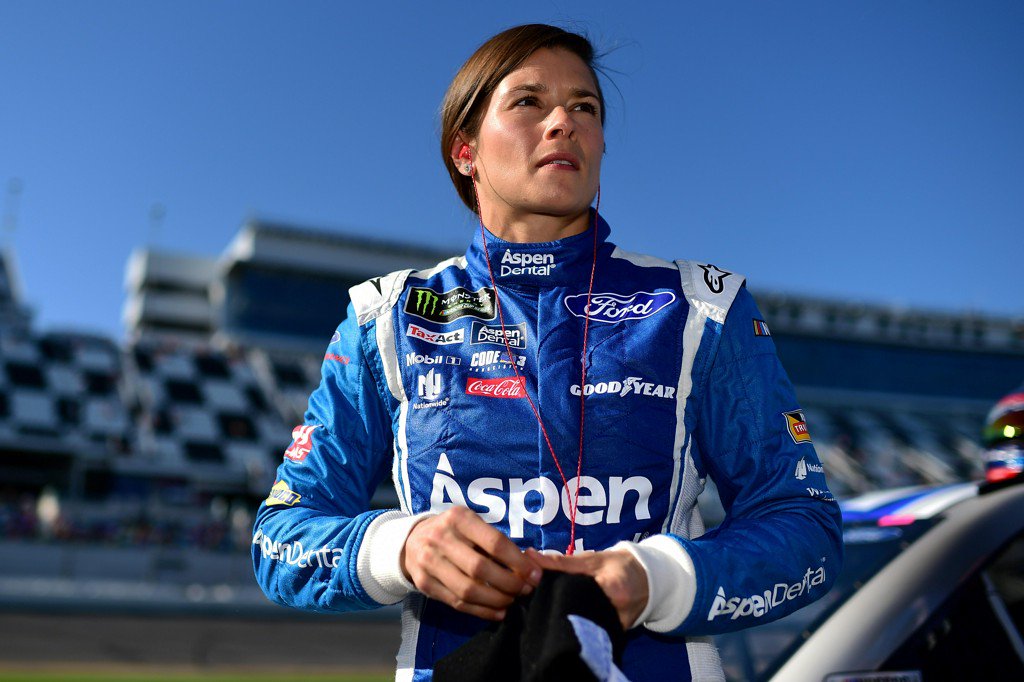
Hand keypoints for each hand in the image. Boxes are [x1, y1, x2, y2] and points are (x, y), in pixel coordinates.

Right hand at [401, 505, 541, 620]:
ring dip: (496, 600)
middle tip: (524, 590)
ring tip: (511, 600)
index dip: (518, 562)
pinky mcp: (425, 584)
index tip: (534, 574)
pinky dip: (481, 611)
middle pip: (481, 569)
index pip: (494, 543)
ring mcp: (430, 562)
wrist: (411, 540)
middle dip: (509, 583)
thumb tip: (528, 566)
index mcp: (458, 518)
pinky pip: (457, 603)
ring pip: (468, 590)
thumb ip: (494, 541)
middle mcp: (441, 538)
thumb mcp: (470, 524)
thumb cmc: (452, 531)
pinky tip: (497, 611)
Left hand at [525, 547, 648, 629]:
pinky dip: (578, 626)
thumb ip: (560, 561)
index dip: (554, 595)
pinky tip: (566, 621)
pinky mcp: (614, 636)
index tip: (535, 592)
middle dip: (557, 610)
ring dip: (566, 619)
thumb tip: (529, 556)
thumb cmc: (618, 565)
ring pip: (583, 627)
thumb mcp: (591, 559)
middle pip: (577, 615)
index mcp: (611, 589)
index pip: (575, 596)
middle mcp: (615, 612)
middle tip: (539, 603)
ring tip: (550, 612)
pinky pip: (591, 633)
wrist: (647, 578)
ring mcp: (615, 627)